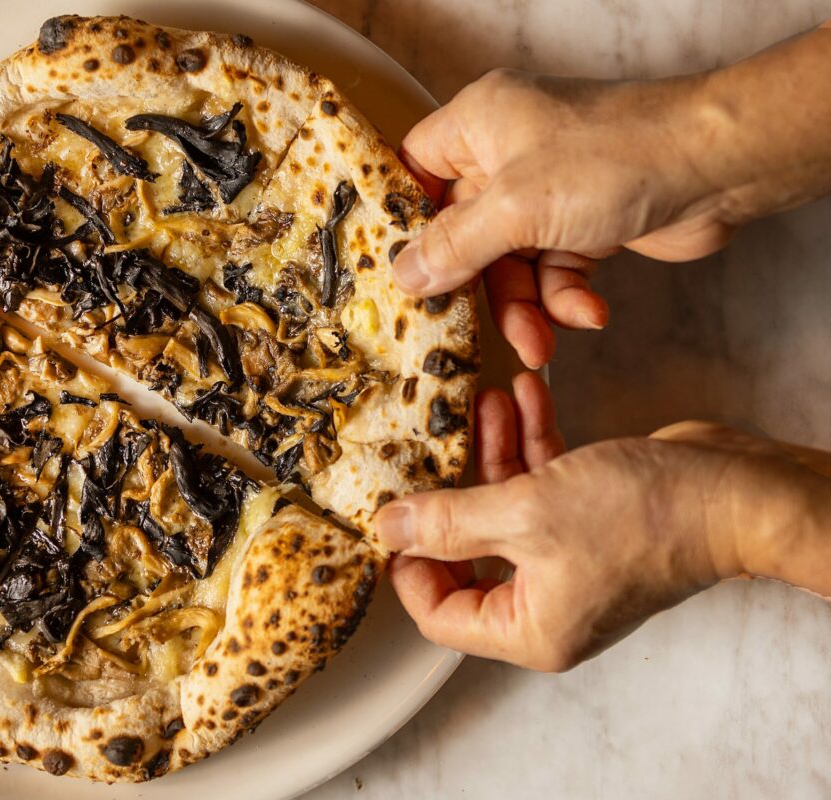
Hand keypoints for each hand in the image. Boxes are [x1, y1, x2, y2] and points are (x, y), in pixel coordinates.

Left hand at [374, 372, 830, 670]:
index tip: (394, 511)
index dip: (409, 564)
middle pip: (467, 555)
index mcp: (528, 628)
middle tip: (429, 446)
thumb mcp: (526, 514)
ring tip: (482, 401)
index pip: (438, 614)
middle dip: (452, 492)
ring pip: (505, 508)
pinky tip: (521, 395)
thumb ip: (450, 521)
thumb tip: (387, 527)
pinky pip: (542, 486)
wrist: (739, 494)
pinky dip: (530, 443)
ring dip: (493, 451)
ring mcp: (571, 563)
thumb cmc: (643, 518)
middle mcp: (547, 604)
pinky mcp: (592, 522)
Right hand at [396, 70, 727, 367]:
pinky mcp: (584, 222)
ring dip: (526, 307)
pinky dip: (566, 298)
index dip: (404, 220)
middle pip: (463, 231)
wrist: (719, 165)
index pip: (416, 169)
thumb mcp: (516, 208)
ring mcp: (548, 189)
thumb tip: (403, 277)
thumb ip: (455, 247)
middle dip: (478, 286)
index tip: (397, 270)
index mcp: (479, 124)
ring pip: (510, 262)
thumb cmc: (616, 156)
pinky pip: (554, 271)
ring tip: (541, 343)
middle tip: (468, 329)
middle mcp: (508, 153)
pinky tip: (587, 312)